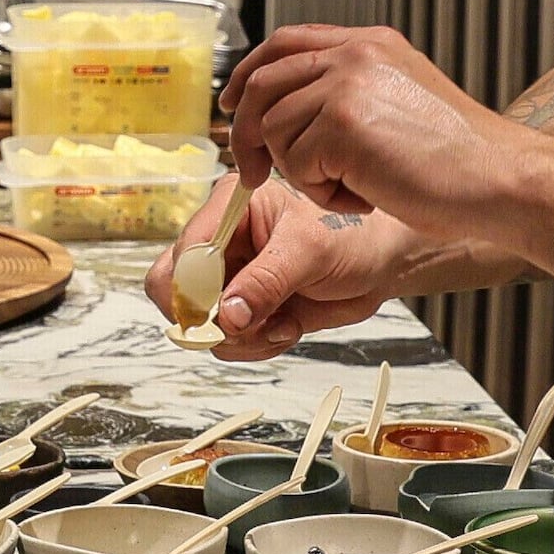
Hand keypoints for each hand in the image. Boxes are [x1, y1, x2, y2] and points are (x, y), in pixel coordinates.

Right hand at [170, 169, 422, 355]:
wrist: (379, 264)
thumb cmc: (351, 238)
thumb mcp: (311, 252)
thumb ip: (267, 282)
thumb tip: (227, 316)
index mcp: (229, 208)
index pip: (183, 252)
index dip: (193, 291)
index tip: (221, 316)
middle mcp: (221, 242)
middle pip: (174, 291)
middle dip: (210, 320)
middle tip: (249, 327)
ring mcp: (230, 278)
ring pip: (199, 325)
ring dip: (240, 338)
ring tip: (283, 324)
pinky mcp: (244, 309)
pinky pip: (227, 342)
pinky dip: (255, 345)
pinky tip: (288, 326)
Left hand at [220, 23, 553, 263]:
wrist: (499, 179)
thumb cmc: (456, 160)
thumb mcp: (400, 100)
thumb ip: (351, 90)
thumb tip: (288, 109)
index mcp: (369, 43)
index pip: (285, 42)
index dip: (249, 73)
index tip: (233, 106)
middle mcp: (355, 53)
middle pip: (264, 83)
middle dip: (249, 134)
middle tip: (253, 174)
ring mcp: (347, 84)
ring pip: (276, 131)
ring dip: (302, 174)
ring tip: (353, 188)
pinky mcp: (343, 124)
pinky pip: (297, 166)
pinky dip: (323, 195)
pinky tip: (365, 198)